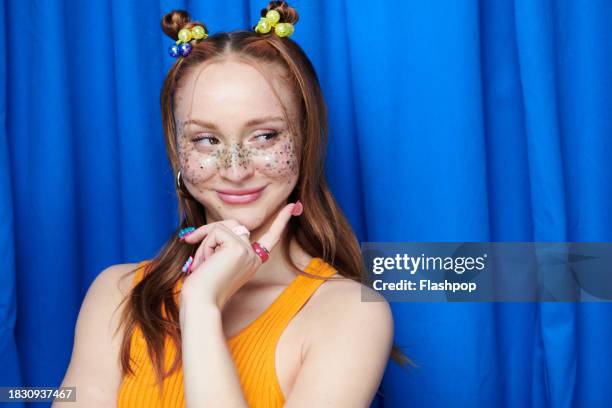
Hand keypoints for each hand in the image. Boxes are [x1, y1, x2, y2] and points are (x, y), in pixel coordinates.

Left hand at [179, 201, 301, 310]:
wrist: (201, 303)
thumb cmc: (203, 288)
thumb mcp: (217, 263)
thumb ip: (223, 245)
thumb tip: (215, 227)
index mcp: (253, 261)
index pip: (271, 237)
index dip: (281, 221)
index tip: (293, 206)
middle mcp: (254, 256)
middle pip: (233, 225)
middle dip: (209, 234)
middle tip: (193, 249)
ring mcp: (248, 251)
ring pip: (222, 227)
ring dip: (205, 243)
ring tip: (201, 264)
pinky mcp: (238, 248)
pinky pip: (216, 231)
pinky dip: (204, 245)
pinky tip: (204, 264)